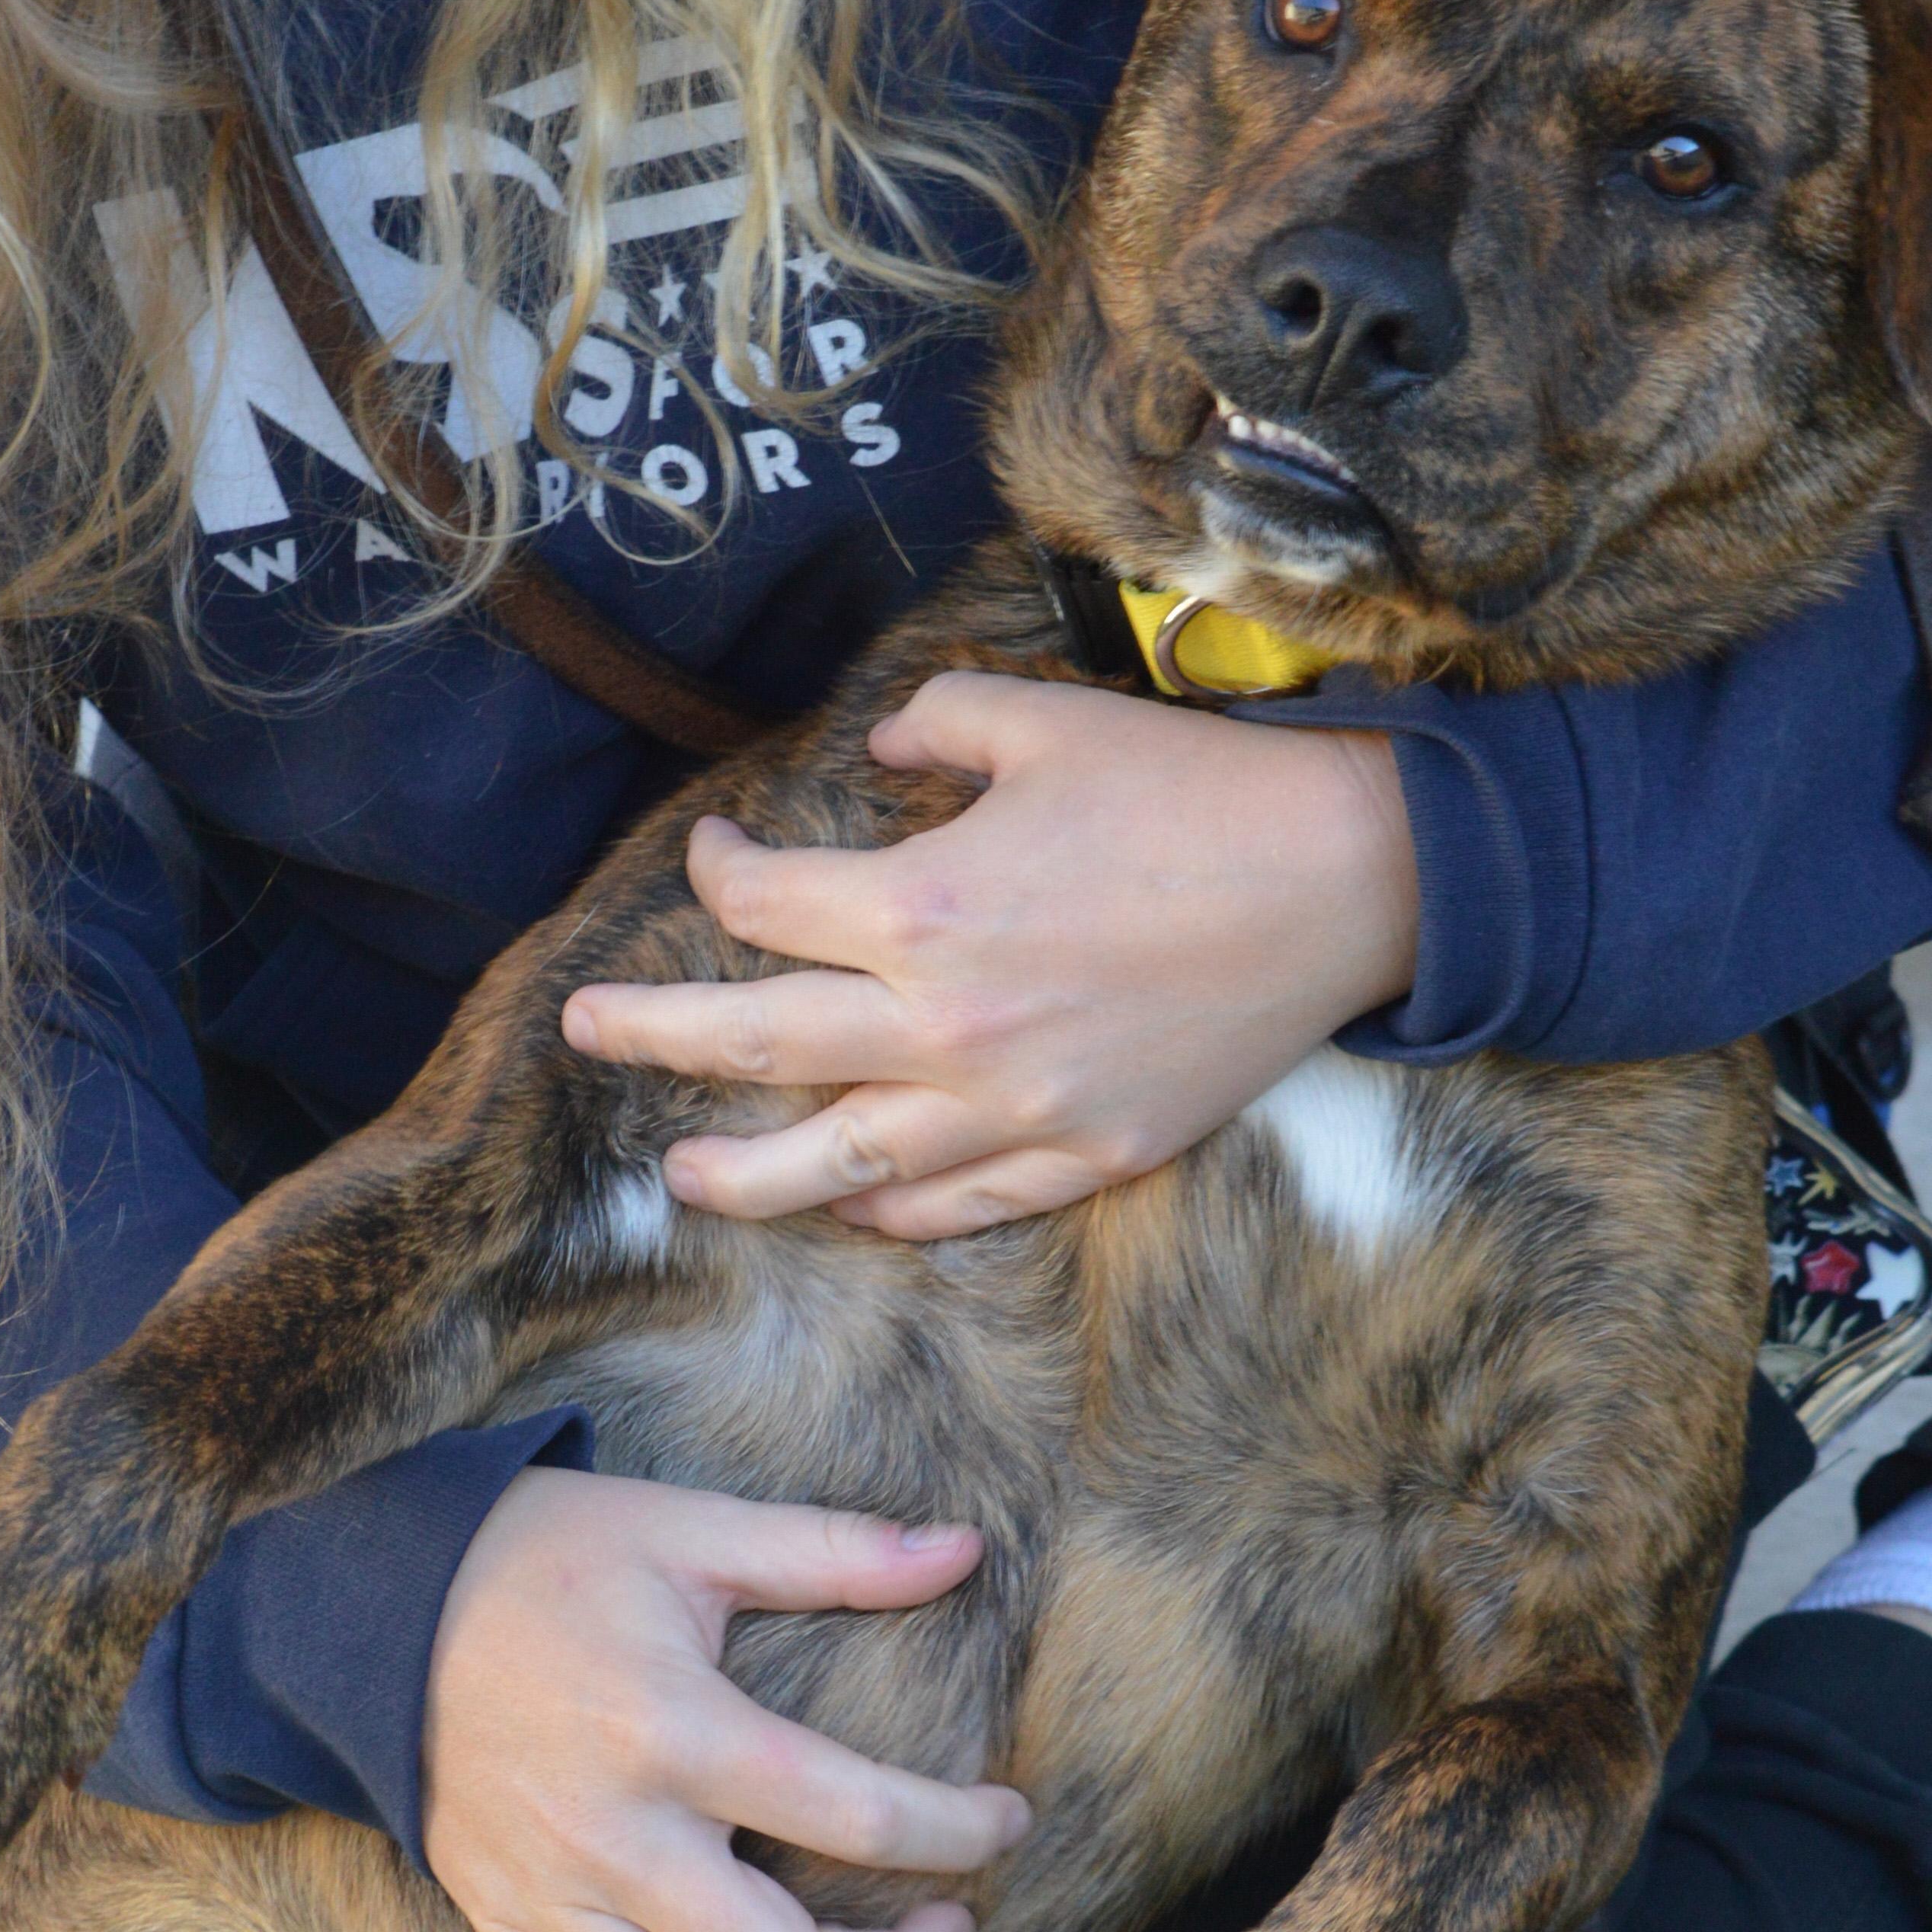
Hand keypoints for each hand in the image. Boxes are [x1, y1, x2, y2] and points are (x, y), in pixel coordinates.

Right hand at [420, 1463, 1031, 1931]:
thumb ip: (834, 1549)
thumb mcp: (694, 1530)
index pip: (857, 1815)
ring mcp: (547, 1891)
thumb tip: (962, 1549)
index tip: (1008, 1821)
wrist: (374, 1597)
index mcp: (675, 1730)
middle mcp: (613, 1833)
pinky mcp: (495, 1917)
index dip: (960, 1831)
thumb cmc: (549, 1554)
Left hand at [559, 675, 1419, 1237]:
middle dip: (655, 1039)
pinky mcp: (1093, 1152)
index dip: (722, 873)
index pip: (768, 906)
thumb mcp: (1046, 719)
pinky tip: (851, 1205)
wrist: (1347, 880)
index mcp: (924, 908)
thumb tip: (882, 748)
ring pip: (845, 1162)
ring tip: (684, 1182)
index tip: (718, 855)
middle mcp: (951, 1027)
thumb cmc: (1194, 789)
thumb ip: (937, 724)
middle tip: (584, 1034)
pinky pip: (965, 1204)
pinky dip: (894, 1212)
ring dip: (750, 1175)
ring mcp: (1021, 1108)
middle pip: (759, 1048)